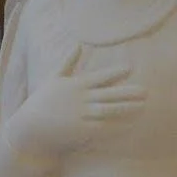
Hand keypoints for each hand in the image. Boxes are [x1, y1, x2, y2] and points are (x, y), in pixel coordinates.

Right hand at [6, 48, 142, 153]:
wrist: (30, 129)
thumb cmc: (41, 102)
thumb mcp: (53, 79)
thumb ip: (67, 62)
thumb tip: (78, 45)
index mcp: (74, 85)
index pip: (99, 77)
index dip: (115, 73)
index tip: (130, 68)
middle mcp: (80, 99)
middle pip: (109, 94)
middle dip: (128, 92)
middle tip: (146, 91)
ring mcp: (81, 115)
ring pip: (109, 110)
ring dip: (127, 108)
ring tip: (143, 106)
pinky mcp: (81, 131)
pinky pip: (104, 128)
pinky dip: (118, 126)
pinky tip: (131, 125)